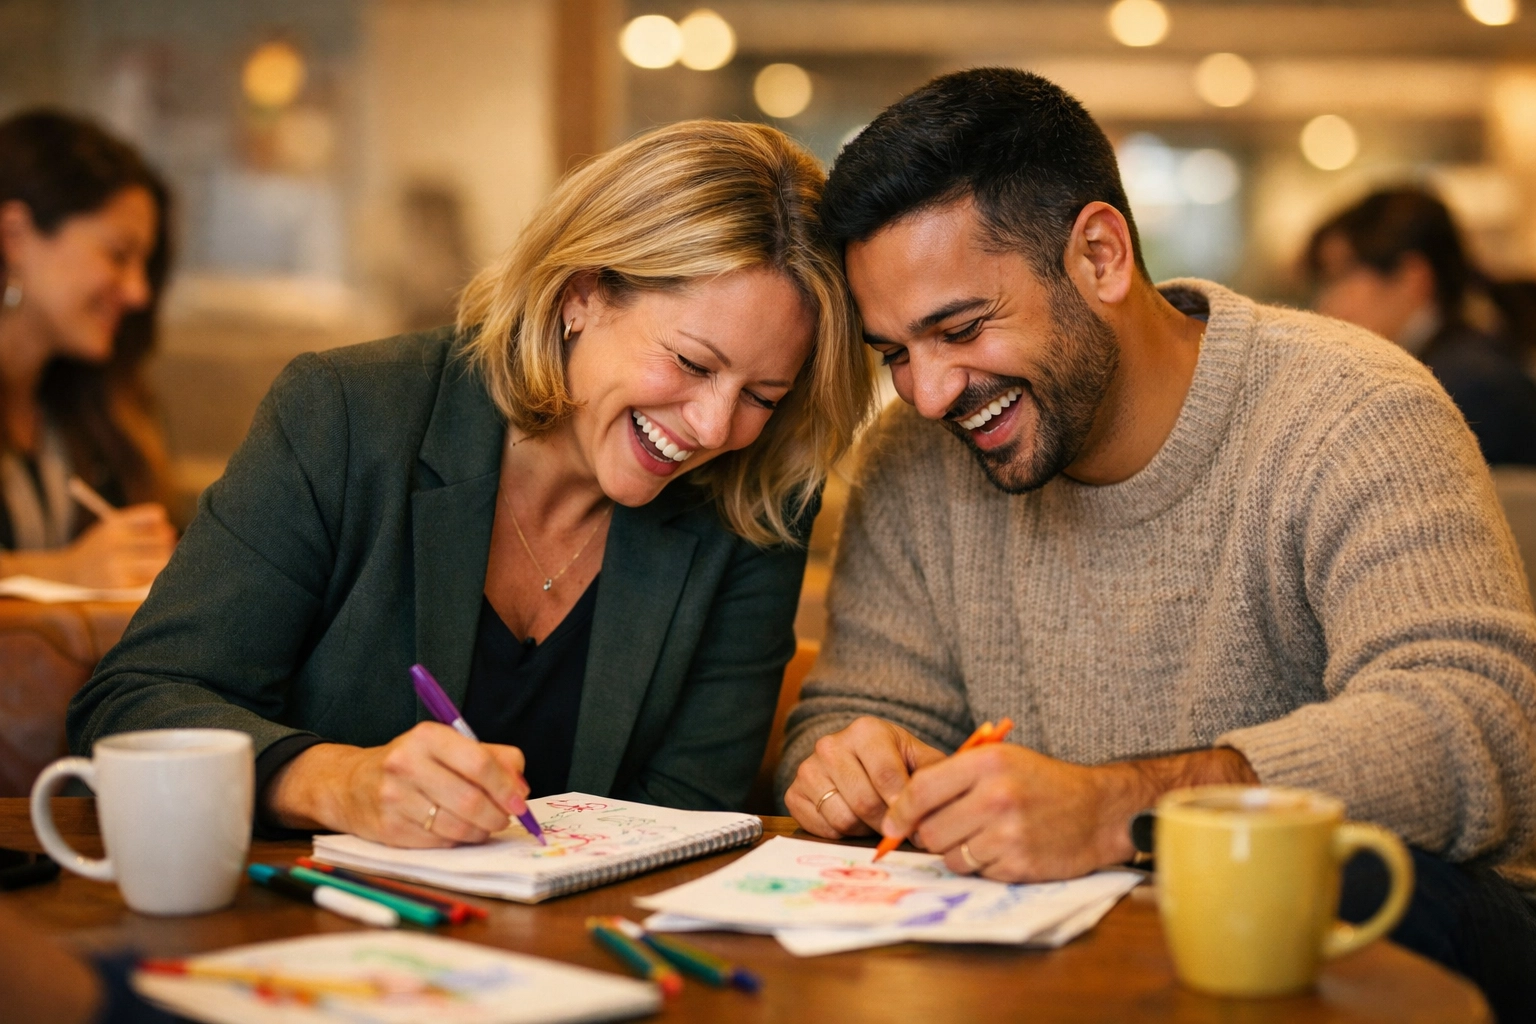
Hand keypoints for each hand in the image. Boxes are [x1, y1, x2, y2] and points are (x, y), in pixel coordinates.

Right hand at [62, 504, 175, 586]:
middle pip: (162, 539)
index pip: (155, 515)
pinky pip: (151, 577)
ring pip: (161, 560)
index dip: (162, 522)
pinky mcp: (120, 584)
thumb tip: (172, 531)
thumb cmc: (100, 547)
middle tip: (165, 545)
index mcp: (113, 524)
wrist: (71, 572)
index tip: (160, 528)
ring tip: (158, 558)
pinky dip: (153, 573)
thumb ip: (141, 523)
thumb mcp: (113, 527)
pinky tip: (143, 572)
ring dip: (165, 558)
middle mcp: (114, 543)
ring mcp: (117, 565)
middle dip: (168, 541)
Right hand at [265, 724, 530, 847]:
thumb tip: (521, 787)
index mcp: (427, 737)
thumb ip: (493, 757)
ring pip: (456, 826)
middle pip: (470, 799)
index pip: (479, 763)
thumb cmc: (413, 764)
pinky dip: (457, 840)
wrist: (351, 784)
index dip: (506, 787)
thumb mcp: (449, 746)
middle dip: (497, 815)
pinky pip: (439, 843)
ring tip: (483, 825)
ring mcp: (394, 799)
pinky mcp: (389, 829)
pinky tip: (457, 831)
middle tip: (505, 819)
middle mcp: (406, 764)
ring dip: (480, 831)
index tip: (520, 802)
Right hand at [785, 716, 944, 837]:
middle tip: (896, 824)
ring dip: (863, 828)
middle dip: (885, 821)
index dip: (903, 806)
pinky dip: (840, 832)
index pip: (887, 777)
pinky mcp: (793, 793)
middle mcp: (831, 744)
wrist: (857, 758)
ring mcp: (807, 768)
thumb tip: (936, 814)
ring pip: (842, 818)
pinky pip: (821, 828)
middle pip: (864, 802)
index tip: (915, 821)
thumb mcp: (920, 760)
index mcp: (866, 730)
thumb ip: (935, 778)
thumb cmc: (895, 761)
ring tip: (873, 817)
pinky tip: (851, 818)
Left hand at [881, 745, 1258, 882]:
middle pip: (929, 829)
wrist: (1099, 811)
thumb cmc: (1043, 783)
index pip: (920, 790)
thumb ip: (954, 777)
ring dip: (956, 851)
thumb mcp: (1002, 760)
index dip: (900, 811)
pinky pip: (975, 872)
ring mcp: (1007, 833)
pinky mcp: (1017, 864)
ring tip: (982, 837)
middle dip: (930, 834)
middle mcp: (995, 796)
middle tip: (948, 829)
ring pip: (949, 855)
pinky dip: (981, 866)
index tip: (893, 823)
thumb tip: (900, 808)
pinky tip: (1002, 849)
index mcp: (987, 764)